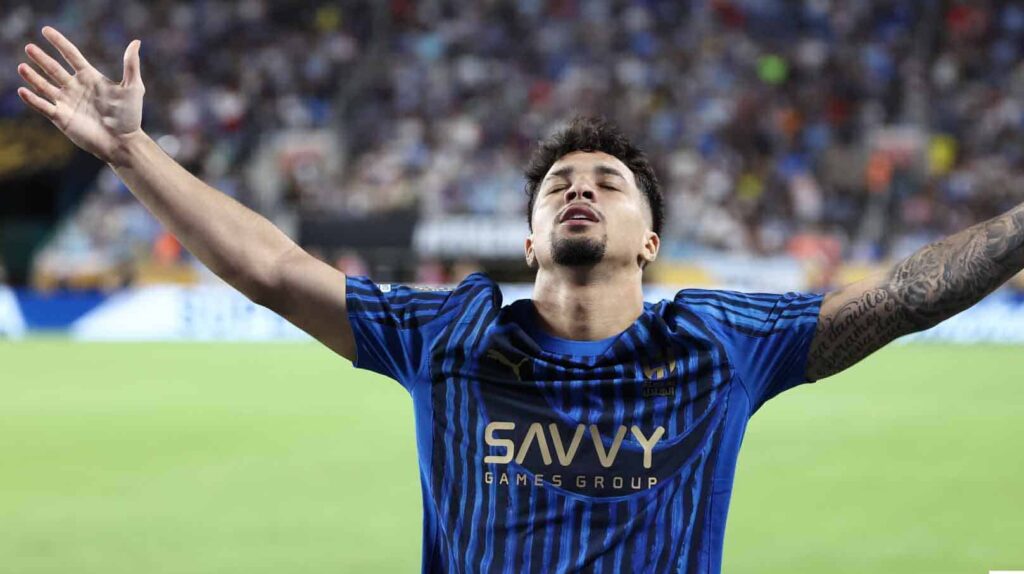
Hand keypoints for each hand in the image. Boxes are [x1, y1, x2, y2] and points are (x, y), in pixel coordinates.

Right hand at [17, 26, 144, 164]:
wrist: (123, 142)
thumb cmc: (130, 116)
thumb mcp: (133, 88)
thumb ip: (131, 65)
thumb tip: (136, 42)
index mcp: (90, 77)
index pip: (71, 55)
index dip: (59, 42)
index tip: (45, 30)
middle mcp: (75, 87)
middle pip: (54, 69)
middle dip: (41, 58)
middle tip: (29, 47)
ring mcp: (67, 102)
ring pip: (44, 86)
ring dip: (33, 77)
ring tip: (22, 67)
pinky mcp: (61, 118)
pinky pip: (43, 106)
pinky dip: (32, 100)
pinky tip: (22, 91)